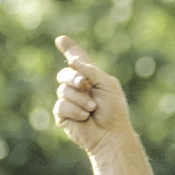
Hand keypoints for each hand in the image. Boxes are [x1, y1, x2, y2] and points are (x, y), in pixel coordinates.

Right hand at [52, 35, 130, 155]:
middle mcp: (78, 89)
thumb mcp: (106, 84)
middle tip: (85, 85)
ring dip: (80, 99)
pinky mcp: (63, 115)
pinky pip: (61, 106)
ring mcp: (69, 102)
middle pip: (64, 74)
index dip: (69, 50)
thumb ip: (90, 71)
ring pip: (62, 90)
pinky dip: (75, 110)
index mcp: (90, 79)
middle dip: (73, 78)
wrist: (111, 134)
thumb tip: (73, 62)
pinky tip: (85, 117)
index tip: (61, 39)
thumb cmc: (113, 110)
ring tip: (92, 109)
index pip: (77, 62)